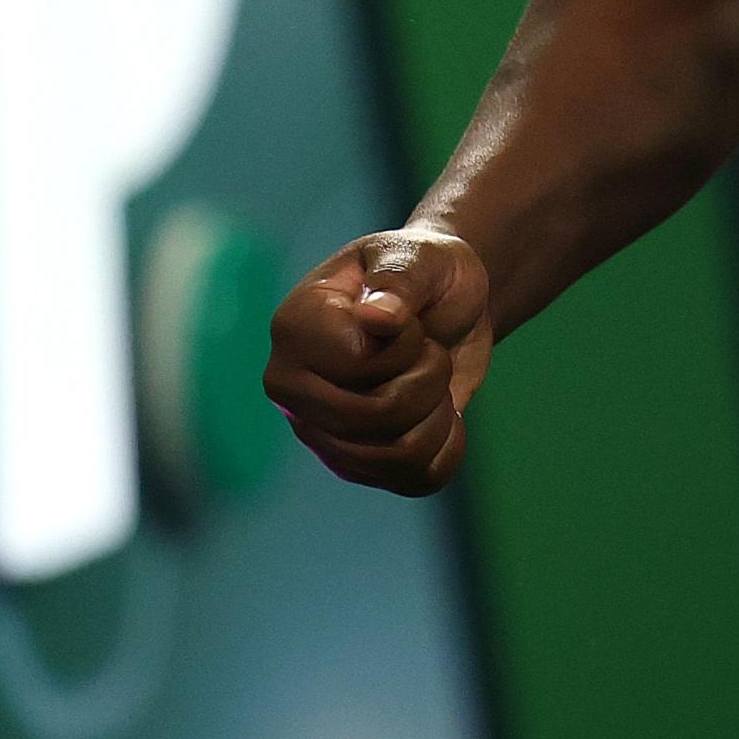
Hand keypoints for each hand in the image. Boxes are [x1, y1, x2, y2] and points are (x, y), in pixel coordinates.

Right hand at [263, 226, 495, 495]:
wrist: (447, 302)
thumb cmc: (425, 270)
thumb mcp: (421, 257)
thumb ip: (399, 281)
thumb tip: (376, 319)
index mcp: (294, 328)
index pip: (359, 366)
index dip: (407, 343)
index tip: (408, 317)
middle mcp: (291, 387)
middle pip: (376, 419)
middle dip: (428, 378)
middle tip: (428, 348)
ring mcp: (318, 433)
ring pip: (398, 456)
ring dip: (438, 411)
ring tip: (428, 376)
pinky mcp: (354, 465)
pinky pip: (414, 480)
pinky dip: (445, 445)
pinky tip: (439, 412)